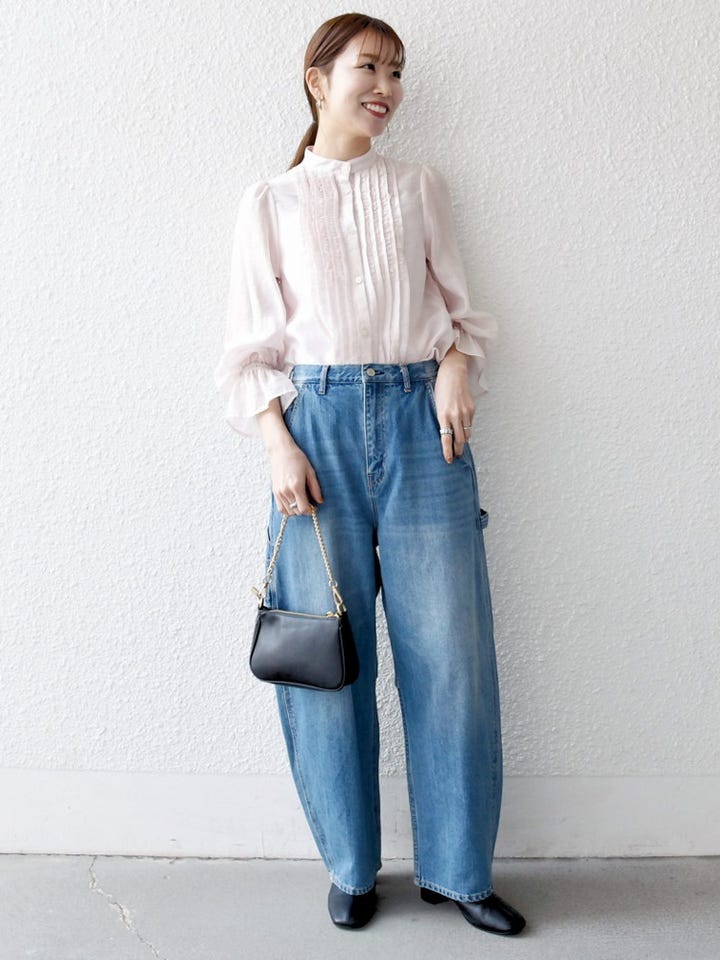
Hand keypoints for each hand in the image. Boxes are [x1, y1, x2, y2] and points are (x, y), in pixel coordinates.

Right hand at [268, 442, 322, 515]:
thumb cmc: (297, 459)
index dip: (310, 510)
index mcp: (296, 486)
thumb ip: (315, 488)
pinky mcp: (274, 492)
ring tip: (301, 501)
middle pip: (296, 511)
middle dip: (304, 510)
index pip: (303, 509)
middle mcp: (286, 491)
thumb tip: (320, 501)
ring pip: (289, 512)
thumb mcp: (310, 472)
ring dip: (296, 510)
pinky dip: (288, 510)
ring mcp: (279, 492)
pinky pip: (281, 509)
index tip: (314, 507)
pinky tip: (293, 503)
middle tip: (309, 503)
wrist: (281, 452)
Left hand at [434, 345, 474, 462]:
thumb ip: (442, 419)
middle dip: (458, 450)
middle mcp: (455, 415)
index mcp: (443, 415)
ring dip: (463, 441)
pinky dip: (466, 428)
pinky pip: (470, 424)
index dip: (448, 451)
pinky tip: (462, 428)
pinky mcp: (472, 408)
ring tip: (460, 445)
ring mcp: (465, 412)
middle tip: (456, 456)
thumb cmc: (441, 388)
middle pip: (460, 440)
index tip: (449, 460)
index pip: (446, 439)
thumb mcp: (437, 405)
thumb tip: (446, 434)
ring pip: (467, 434)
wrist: (453, 372)